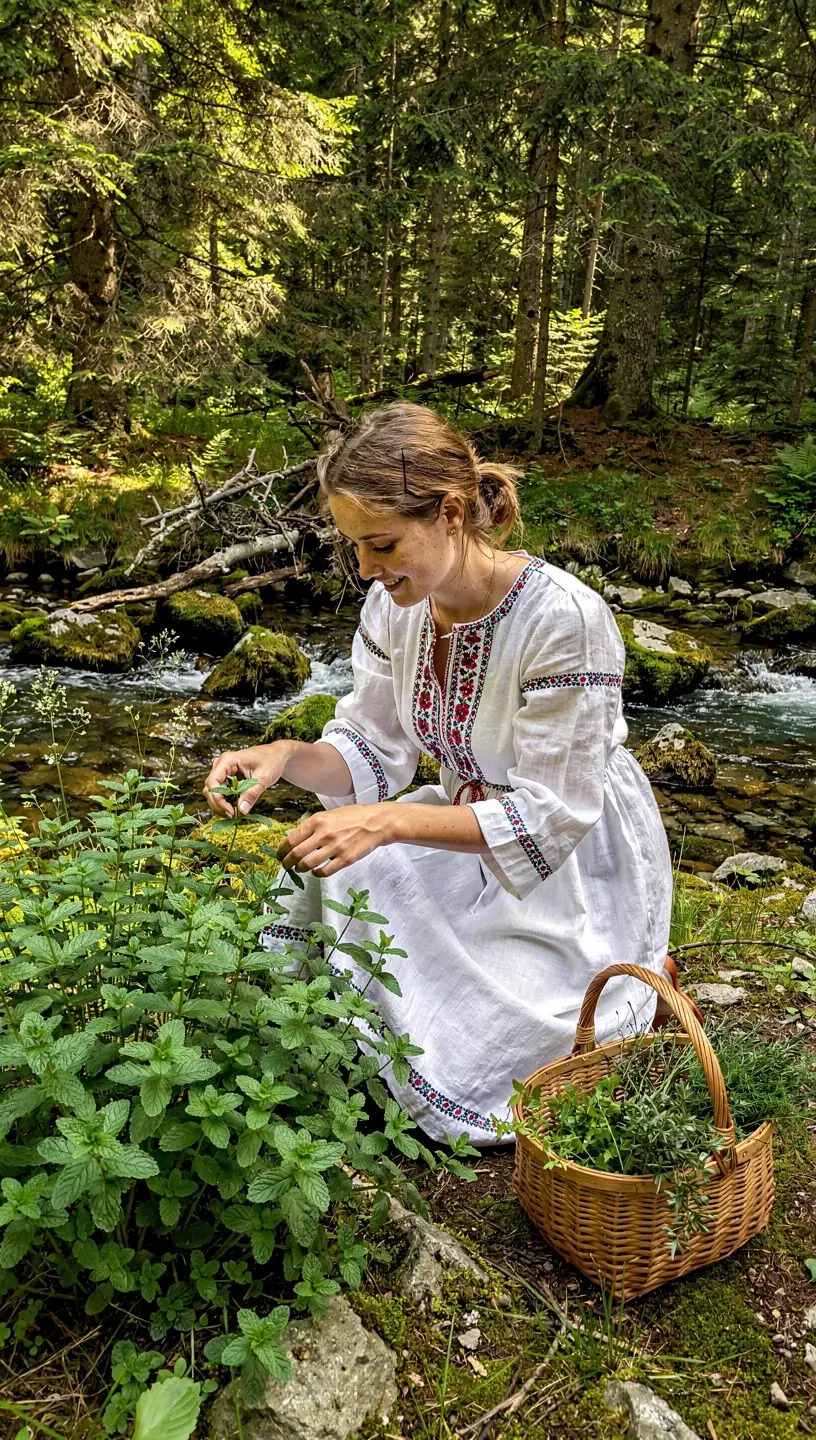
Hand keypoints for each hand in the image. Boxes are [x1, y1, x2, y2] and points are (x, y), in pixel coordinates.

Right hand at [202, 744, 289, 817]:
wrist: (276, 755)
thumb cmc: (271, 761)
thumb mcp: (264, 778)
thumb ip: (252, 793)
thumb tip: (242, 810)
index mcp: (228, 760)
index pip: (213, 782)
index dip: (218, 799)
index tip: (231, 811)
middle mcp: (221, 764)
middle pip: (210, 788)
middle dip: (219, 804)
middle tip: (233, 815)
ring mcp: (223, 771)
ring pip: (213, 791)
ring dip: (221, 804)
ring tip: (235, 812)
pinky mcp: (226, 777)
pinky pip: (221, 791)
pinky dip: (226, 801)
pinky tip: (236, 807)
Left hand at [277, 804, 392, 877]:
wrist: (376, 822)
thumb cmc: (353, 816)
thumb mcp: (329, 814)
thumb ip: (313, 825)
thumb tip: (297, 838)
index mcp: (317, 820)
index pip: (292, 839)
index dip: (282, 850)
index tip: (280, 854)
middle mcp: (323, 834)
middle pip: (296, 853)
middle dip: (287, 862)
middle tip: (286, 865)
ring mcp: (334, 847)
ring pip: (308, 864)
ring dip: (300, 869)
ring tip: (301, 868)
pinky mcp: (345, 859)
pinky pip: (324, 872)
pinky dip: (317, 874)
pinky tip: (316, 872)